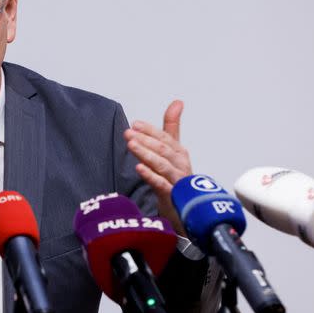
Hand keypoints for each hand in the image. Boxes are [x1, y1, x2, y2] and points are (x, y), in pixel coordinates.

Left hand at [124, 100, 191, 233]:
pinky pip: (162, 184)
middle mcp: (180, 164)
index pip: (165, 138)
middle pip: (163, 150)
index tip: (135, 124)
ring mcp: (177, 181)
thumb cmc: (177, 178)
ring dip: (146, 153)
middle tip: (128, 132)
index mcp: (179, 153)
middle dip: (145, 140)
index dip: (150, 130)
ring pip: (162, 164)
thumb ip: (172, 127)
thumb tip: (177, 102)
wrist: (185, 210)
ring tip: (131, 145)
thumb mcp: (173, 151)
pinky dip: (151, 175)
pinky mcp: (173, 196)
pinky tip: (139, 168)